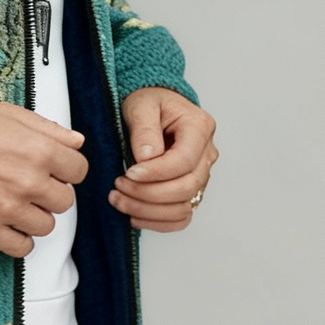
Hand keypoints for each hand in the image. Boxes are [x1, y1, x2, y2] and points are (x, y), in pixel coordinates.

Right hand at [0, 102, 87, 257]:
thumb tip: (77, 142)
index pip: (79, 171)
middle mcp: (29, 181)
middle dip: (51, 192)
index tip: (54, 169)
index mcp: (40, 150)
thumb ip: (49, 128)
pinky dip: (18, 238)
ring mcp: (9, 208)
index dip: (66, 169)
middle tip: (30, 184)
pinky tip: (8, 223)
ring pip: (46, 226)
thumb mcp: (11, 114)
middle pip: (65, 201)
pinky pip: (22, 247)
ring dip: (35, 216)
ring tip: (16, 202)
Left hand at [110, 88, 217, 232]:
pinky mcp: (189, 190)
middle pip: (186, 187)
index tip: (130, 173)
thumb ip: (145, 129)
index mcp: (199, 127)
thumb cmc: (149, 102)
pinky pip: (180, 217)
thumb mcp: (141, 105)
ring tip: (119, 200)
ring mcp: (200, 174)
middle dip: (148, 193)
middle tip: (118, 186)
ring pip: (184, 207)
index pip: (185, 160)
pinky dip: (157, 221)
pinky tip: (133, 214)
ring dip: (149, 210)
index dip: (157, 172)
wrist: (152, 108)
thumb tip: (147, 157)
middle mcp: (205, 153)